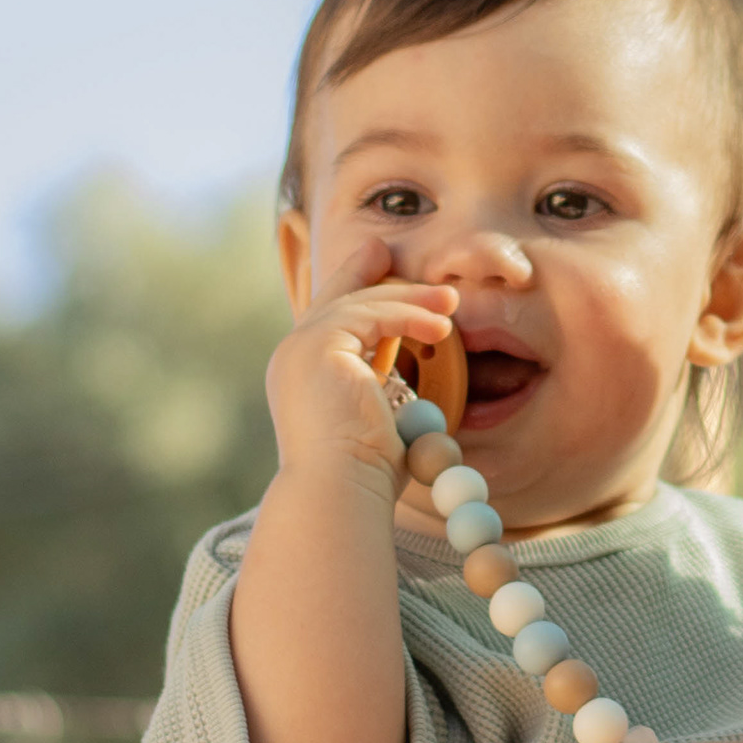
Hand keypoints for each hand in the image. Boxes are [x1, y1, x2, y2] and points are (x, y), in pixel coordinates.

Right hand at [264, 244, 457, 497]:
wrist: (340, 493)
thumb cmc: (364, 478)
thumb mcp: (380, 425)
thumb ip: (386, 397)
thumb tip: (413, 391)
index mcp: (304, 379)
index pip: (331, 324)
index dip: (356, 292)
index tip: (379, 266)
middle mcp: (293, 360)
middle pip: (335, 301)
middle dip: (367, 274)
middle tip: (392, 250)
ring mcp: (300, 350)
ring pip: (359, 305)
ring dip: (408, 299)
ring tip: (449, 301)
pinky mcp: (317, 346)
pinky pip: (371, 315)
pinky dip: (408, 315)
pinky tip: (440, 327)